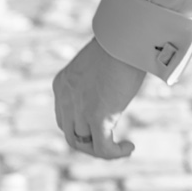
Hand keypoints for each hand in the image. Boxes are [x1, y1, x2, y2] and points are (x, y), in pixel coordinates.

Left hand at [53, 39, 145, 158]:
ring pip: (84, 143)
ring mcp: (79, 108)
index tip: (101, 128)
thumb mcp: (101, 63)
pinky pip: (102, 147)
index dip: (80, 128)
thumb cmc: (121, 43)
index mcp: (62, 84)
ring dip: (104, 149)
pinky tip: (129, 147)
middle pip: (70, 133)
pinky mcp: (97, 116)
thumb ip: (98, 79)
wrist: (126, 37)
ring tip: (123, 146)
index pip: (63, 118)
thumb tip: (113, 89)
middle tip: (111, 142)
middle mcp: (65, 98)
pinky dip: (114, 153)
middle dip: (90, 142)